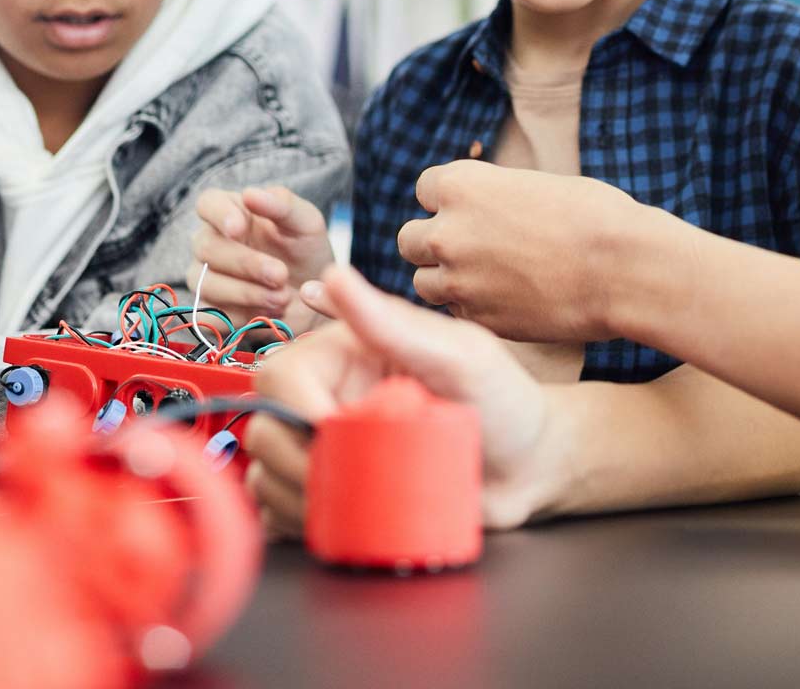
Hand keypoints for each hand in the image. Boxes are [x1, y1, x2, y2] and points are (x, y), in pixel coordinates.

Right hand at [188, 185, 335, 332]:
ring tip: (282, 298)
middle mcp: (211, 243)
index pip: (207, 204)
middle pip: (206, 247)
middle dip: (245, 263)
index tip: (239, 228)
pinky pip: (210, 317)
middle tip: (280, 274)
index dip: (218, 215)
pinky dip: (242, 317)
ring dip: (246, 293)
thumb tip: (250, 194)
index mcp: (231, 212)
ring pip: (206, 283)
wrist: (314, 299)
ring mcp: (205, 278)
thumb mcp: (306, 223)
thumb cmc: (305, 251)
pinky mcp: (209, 312)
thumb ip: (282, 204)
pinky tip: (268, 313)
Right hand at [243, 264, 564, 536]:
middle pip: (266, 428)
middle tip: (350, 481)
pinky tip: (336, 523)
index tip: (335, 434)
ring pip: (268, 476)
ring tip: (355, 505)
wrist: (532, 468)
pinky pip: (285, 514)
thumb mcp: (460, 356)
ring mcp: (330, 450)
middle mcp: (327, 399)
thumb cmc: (506, 400)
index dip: (296, 409)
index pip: (281, 374)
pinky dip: (296, 525)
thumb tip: (335, 274)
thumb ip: (395, 324)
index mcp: (345, 354)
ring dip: (297, 500)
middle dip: (296, 464)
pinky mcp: (336, 494)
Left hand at [398, 161, 680, 341]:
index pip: (424, 189)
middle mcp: (448, 232)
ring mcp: (459, 281)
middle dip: (435, 243)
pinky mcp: (478, 320)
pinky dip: (473, 308)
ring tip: (487, 278)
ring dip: (447, 280)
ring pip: (423, 283)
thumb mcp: (533, 186)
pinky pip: (457, 313)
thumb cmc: (593, 217)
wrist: (623, 269)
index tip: (472, 210)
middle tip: (471, 248)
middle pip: (409, 239)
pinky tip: (507, 301)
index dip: (449, 200)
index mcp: (462, 186)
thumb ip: (492, 199)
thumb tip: (478, 210)